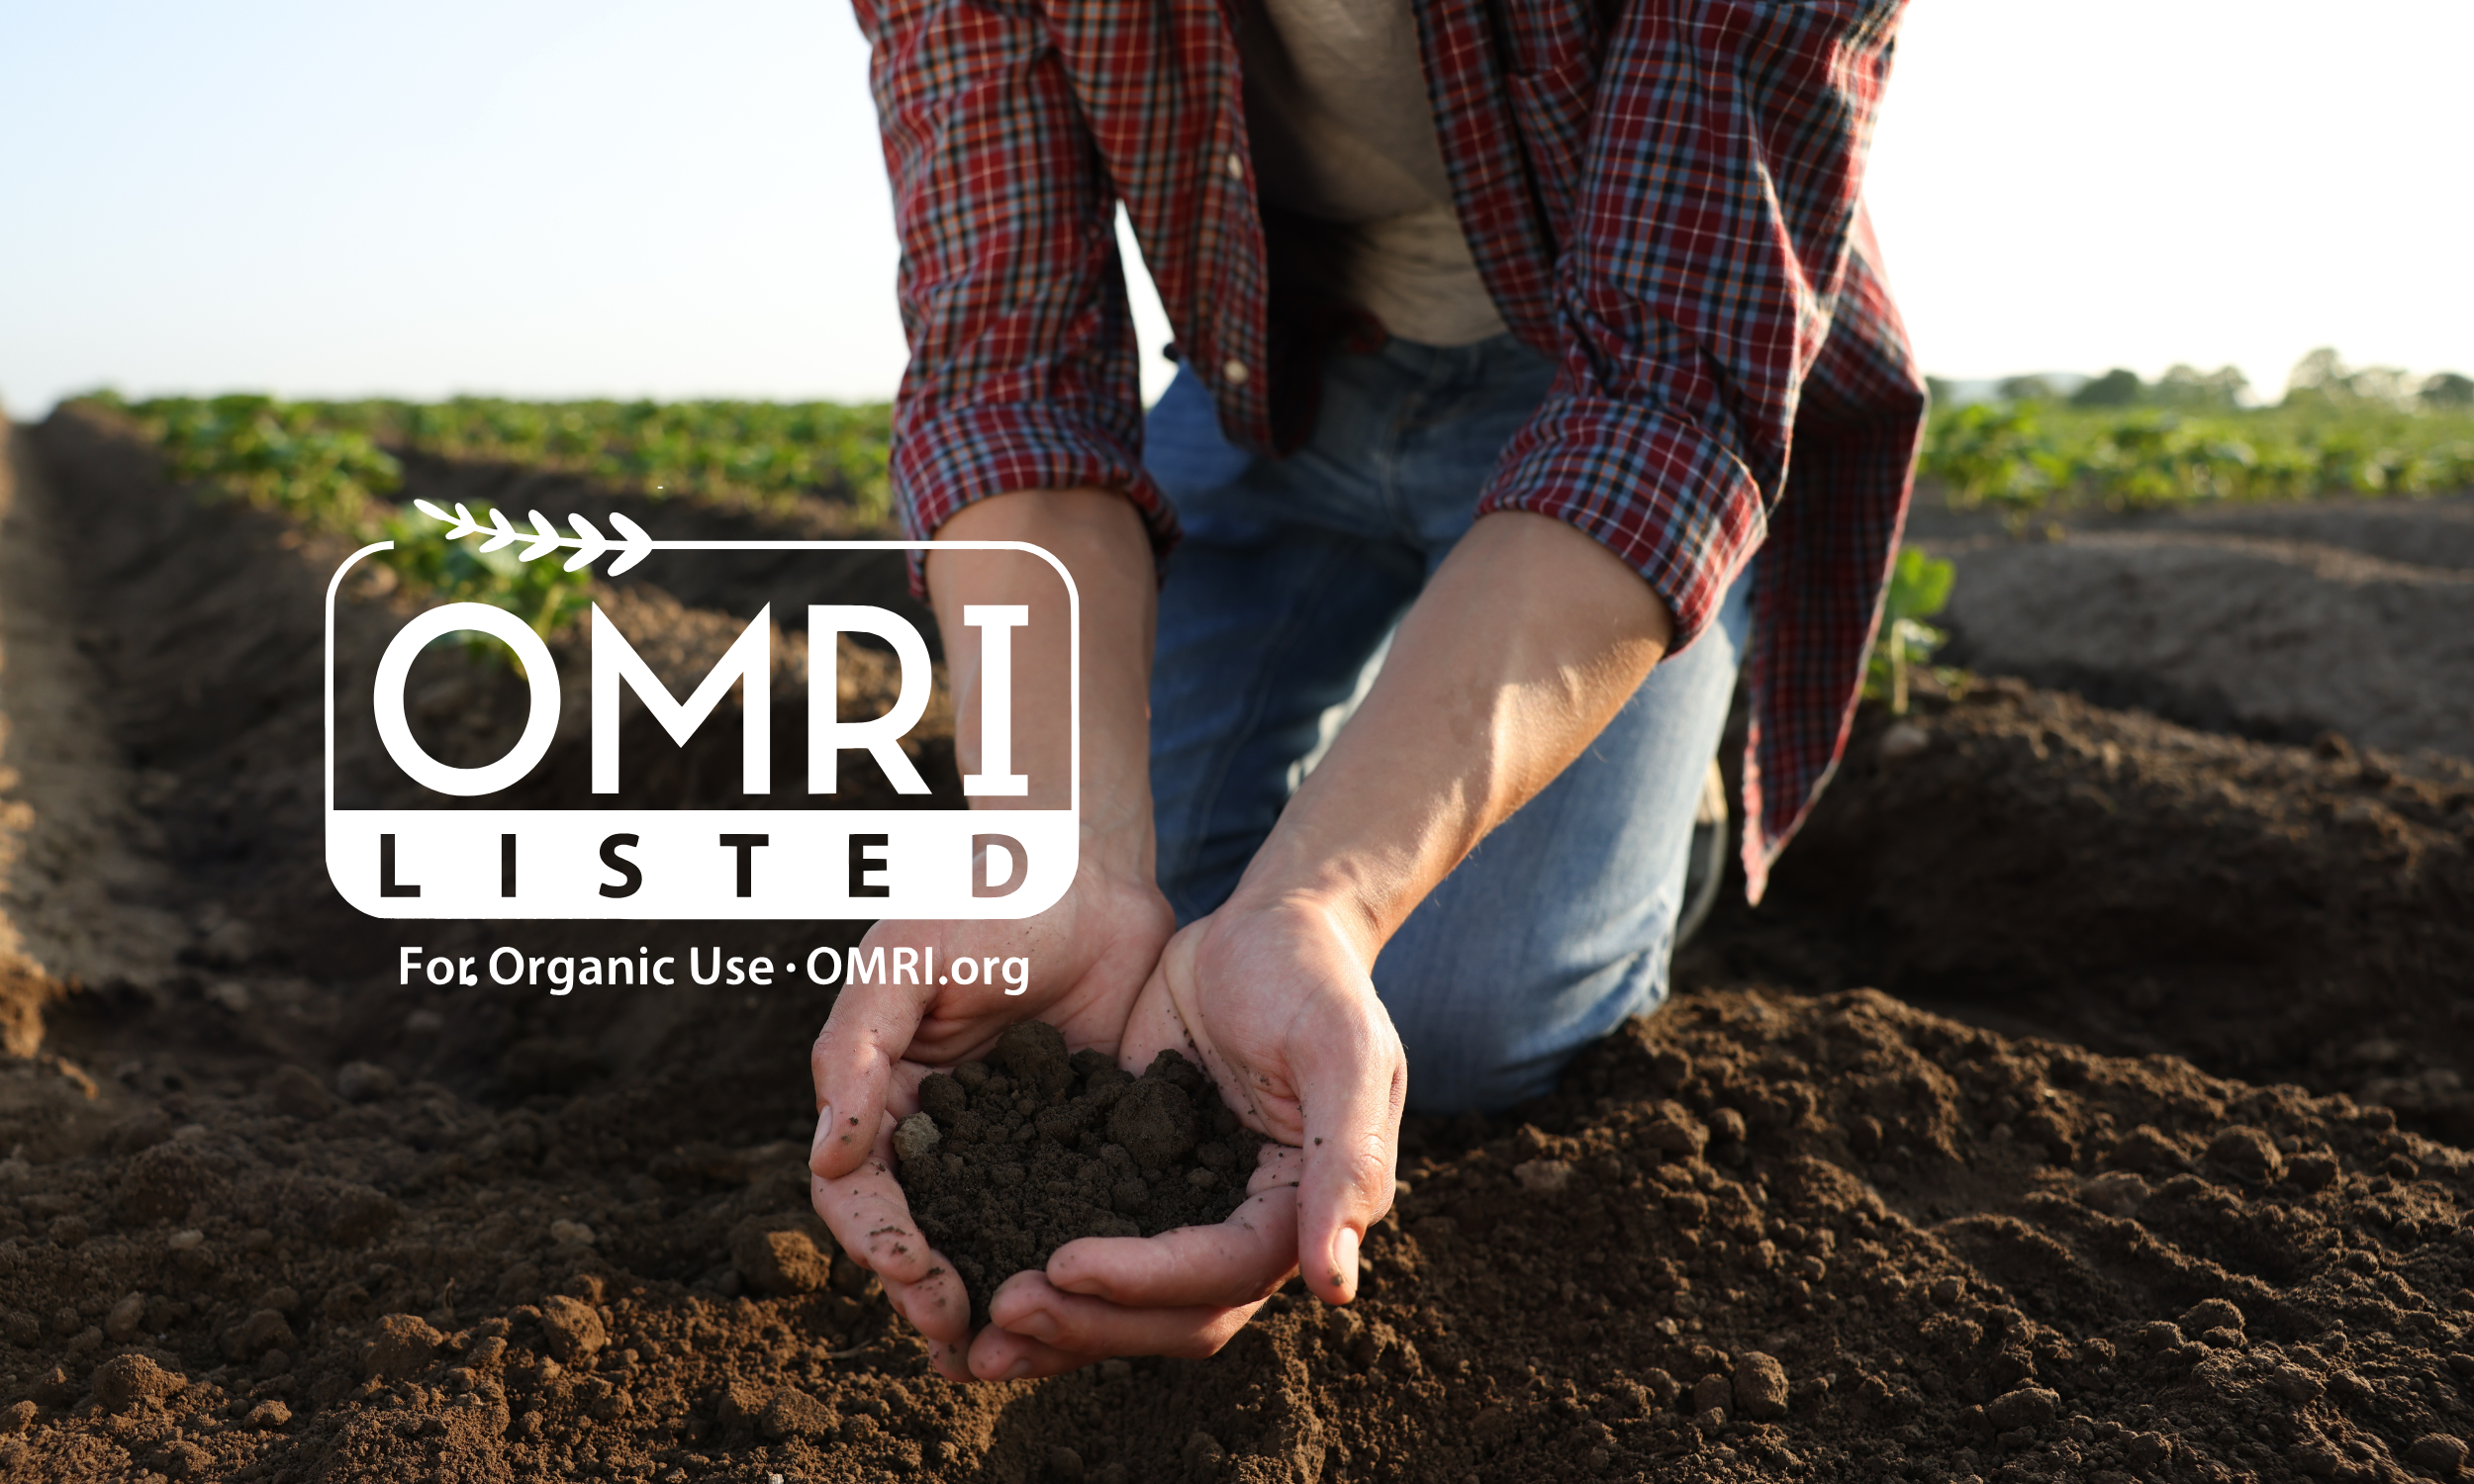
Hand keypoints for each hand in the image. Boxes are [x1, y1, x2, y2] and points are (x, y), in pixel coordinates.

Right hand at [805, 859, 1172, 1376]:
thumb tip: (827, 1156)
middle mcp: (939, 1134)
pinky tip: (1089, 1308)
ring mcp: (1009, 1145)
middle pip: (918, 1236)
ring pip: (989, 1241)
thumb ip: (857, 1053)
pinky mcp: (1079, 1145)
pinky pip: (1067, 1216)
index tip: (913, 1274)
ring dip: (993, 1301)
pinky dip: (1069, 1267)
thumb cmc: (977, 898)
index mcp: (879, 1097)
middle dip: (930, 1294)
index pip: (857, 1191)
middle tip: (962, 1337)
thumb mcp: (903, 961)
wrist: (1084, 867)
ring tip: (1010, 1355)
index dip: (878, 1241)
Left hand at [963, 890, 1406, 1377]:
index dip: (1146, 1281)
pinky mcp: (1135, 1180)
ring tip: (974, 1341)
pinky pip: (1091, 1247)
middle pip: (1170, 1313)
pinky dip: (1042, 1279)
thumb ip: (1347, 1159)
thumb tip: (1336, 1287)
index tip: (1064, 1263)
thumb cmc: (1312, 975)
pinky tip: (975, 1276)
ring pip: (1125, 1303)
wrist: (1267, 924)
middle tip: (1002, 1312)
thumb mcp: (1341, 1048)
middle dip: (1088, 1322)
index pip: (1224, 1273)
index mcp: (1303, 1210)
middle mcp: (1246, 1229)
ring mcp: (1186, 1209)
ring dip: (1056, 1325)